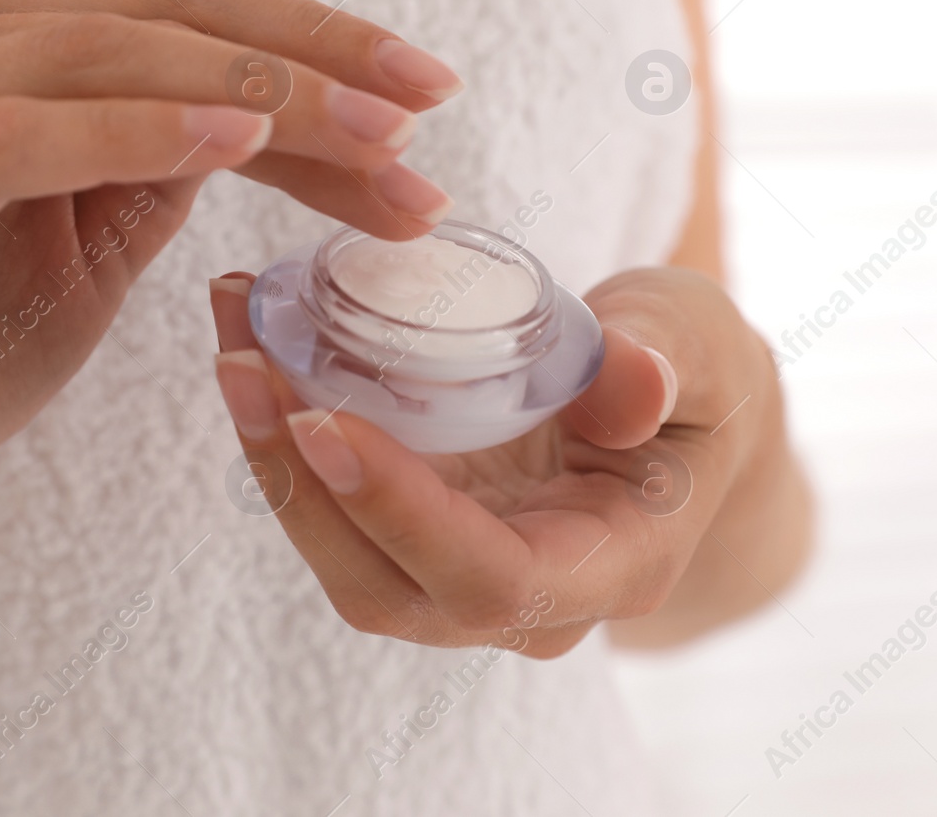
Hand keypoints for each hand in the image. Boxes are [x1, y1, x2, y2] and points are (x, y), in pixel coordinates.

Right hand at [0, 0, 461, 643]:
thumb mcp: (92, 240)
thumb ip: (164, 159)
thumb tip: (295, 115)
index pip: (179, 8)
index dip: (312, 38)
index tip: (426, 91)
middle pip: (157, 11)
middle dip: (309, 60)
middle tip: (423, 110)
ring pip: (101, 55)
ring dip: (255, 92)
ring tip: (371, 138)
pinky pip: (19, 136)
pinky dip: (135, 129)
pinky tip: (241, 138)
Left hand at [207, 265, 785, 657]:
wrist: (678, 411)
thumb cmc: (697, 377)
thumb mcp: (703, 347)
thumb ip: (670, 360)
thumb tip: (633, 383)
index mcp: (611, 567)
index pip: (492, 577)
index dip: (402, 513)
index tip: (324, 420)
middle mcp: (528, 597)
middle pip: (388, 584)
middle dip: (301, 484)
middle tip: (244, 364)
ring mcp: (463, 572)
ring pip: (345, 553)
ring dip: (274, 455)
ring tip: (232, 339)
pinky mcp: (420, 531)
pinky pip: (338, 506)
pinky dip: (288, 432)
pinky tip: (255, 345)